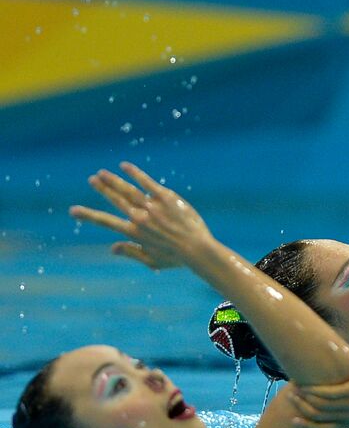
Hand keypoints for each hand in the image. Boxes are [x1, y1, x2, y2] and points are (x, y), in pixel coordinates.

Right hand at [69, 162, 213, 270]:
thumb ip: (131, 252)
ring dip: (113, 181)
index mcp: (134, 232)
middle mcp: (139, 217)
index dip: (88, 215)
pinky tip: (124, 166)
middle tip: (91, 180)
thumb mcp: (151, 261)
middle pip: (116, 200)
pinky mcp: (166, 198)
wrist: (197, 249)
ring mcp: (152, 206)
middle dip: (102, 189)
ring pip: (127, 190)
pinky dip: (134, 173)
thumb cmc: (176, 258)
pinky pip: (147, 182)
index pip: (106, 222)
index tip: (73, 210)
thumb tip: (111, 248)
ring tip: (101, 173)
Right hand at [286, 367, 348, 427]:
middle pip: (317, 416)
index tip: (293, 419)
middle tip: (289, 398)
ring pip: (320, 405)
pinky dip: (315, 391)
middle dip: (301, 409)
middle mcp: (348, 417)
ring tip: (294, 389)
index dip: (306, 425)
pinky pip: (329, 394)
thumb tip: (336, 394)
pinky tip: (307, 384)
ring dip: (305, 398)